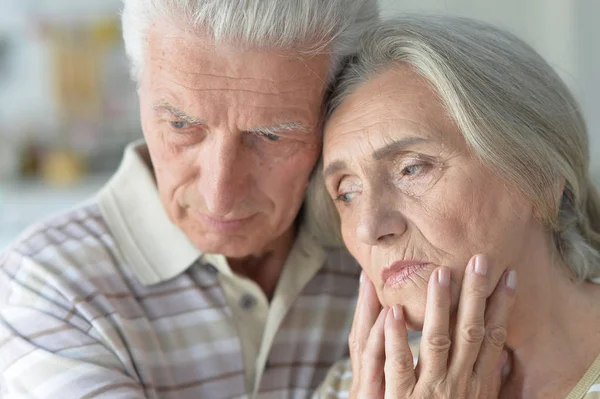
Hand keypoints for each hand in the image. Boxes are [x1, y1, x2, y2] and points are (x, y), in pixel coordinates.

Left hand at [348, 255, 515, 397]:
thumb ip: (484, 381)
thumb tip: (498, 356)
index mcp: (476, 385)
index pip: (494, 338)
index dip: (502, 307)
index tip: (508, 276)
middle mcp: (458, 384)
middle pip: (470, 332)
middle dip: (476, 295)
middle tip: (480, 259)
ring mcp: (430, 391)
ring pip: (436, 341)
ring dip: (438, 307)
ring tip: (440, 274)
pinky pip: (398, 365)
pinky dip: (396, 339)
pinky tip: (393, 313)